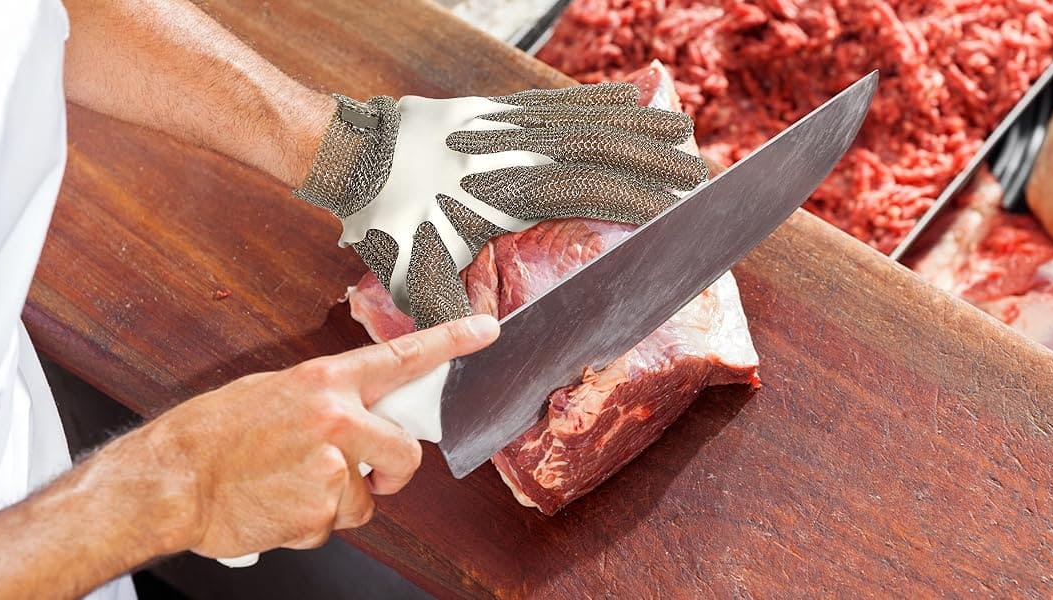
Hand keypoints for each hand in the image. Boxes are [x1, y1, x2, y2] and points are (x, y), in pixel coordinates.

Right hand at [127, 314, 498, 557]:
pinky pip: (332, 525)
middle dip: (393, 472)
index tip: (486, 331)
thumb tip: (354, 415)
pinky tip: (275, 506)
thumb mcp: (270, 395)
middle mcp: (335, 418)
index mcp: (323, 382)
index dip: (451, 343)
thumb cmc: (210, 437)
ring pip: (364, 499)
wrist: (169, 480)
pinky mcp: (321, 509)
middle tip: (366, 476)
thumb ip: (322, 402)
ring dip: (333, 503)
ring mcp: (331, 466)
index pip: (401, 357)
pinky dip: (308, 525)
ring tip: (285, 487)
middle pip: (404, 452)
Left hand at [293, 83, 708, 329]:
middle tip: (698, 167)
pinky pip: (556, 103)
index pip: (596, 190)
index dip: (643, 194)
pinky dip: (595, 101)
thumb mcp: (423, 282)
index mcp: (515, 192)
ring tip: (676, 123)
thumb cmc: (391, 227)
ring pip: (587, 120)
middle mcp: (521, 152)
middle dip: (654, 158)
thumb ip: (458, 321)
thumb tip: (480, 367)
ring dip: (635, 123)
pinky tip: (622, 95)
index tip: (680, 202)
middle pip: (604, 148)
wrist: (355, 162)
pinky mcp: (496, 111)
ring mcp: (509, 126)